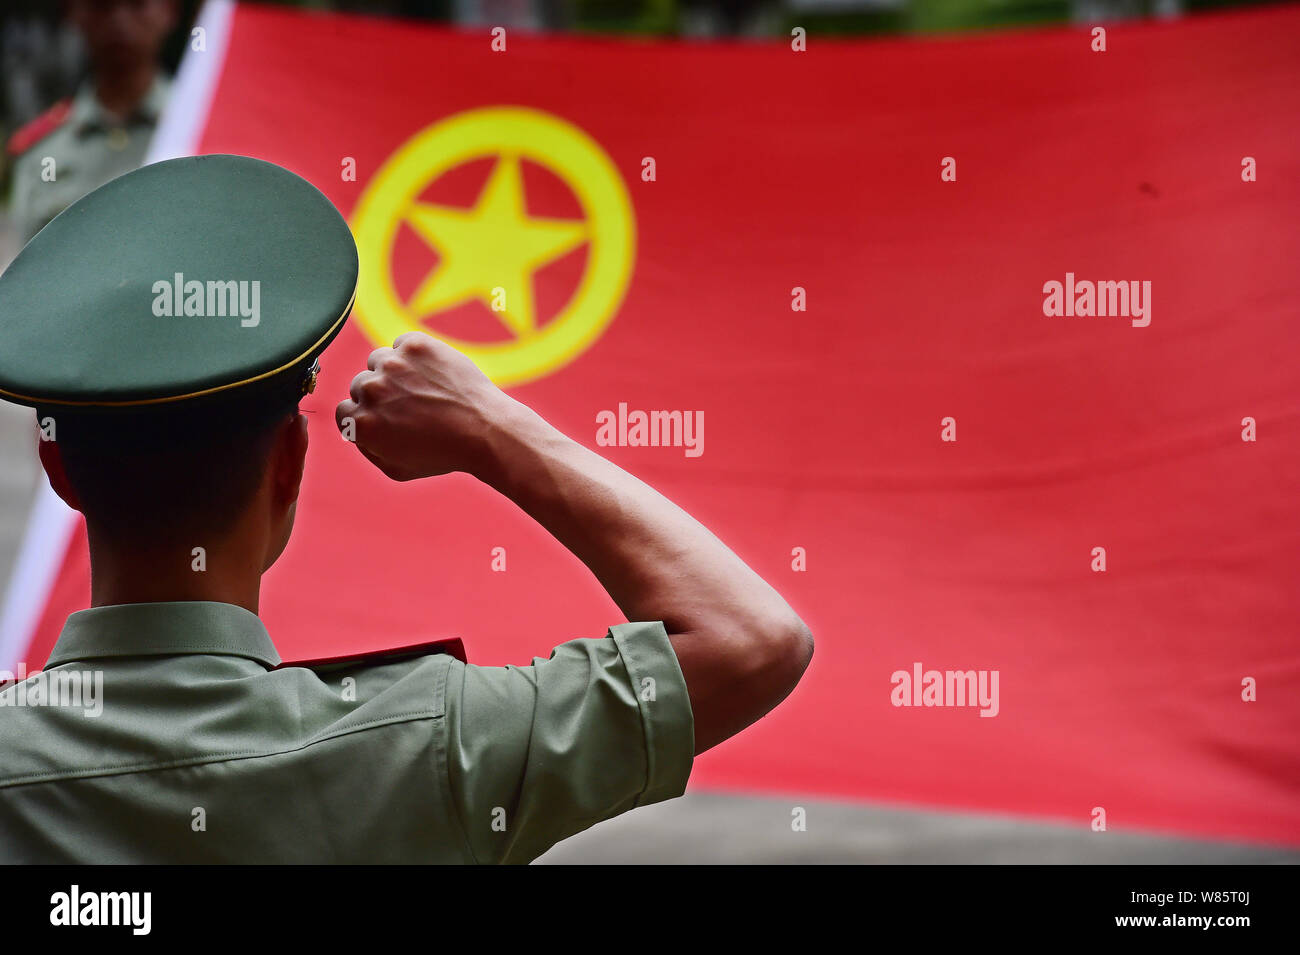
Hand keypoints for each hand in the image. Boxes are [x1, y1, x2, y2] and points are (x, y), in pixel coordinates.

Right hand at [335, 332, 511, 480]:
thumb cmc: (444, 454)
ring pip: (380, 361)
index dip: (366, 416)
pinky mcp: (415, 345)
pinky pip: (402, 345)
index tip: (388, 419)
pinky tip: (434, 375)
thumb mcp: (396, 468)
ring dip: (395, 373)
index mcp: (362, 423)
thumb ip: (366, 447)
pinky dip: (414, 356)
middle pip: (361, 385)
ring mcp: (393, 364)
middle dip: (382, 395)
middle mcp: (372, 390)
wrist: (486, 430)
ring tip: (425, 391)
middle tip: (412, 407)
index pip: (345, 410)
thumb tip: (351, 427)